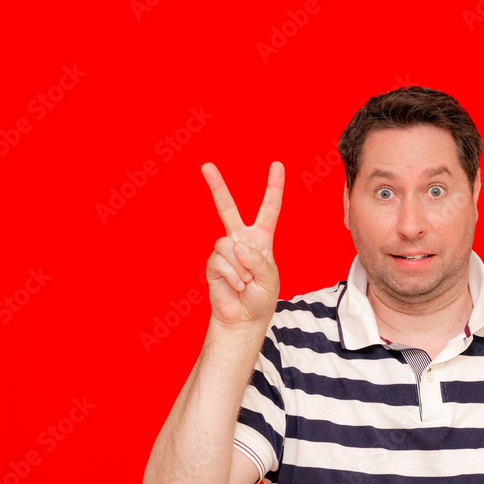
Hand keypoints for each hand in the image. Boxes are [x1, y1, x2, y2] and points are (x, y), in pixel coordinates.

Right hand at [202, 161, 283, 327]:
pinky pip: (221, 261)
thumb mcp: (270, 278)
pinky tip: (236, 286)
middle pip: (228, 208)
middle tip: (206, 166)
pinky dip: (232, 276)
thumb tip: (237, 247)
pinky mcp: (212, 264)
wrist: (244, 318)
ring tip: (246, 282)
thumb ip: (258, 260)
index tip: (277, 165)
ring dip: (241, 268)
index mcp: (261, 238)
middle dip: (217, 186)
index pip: (269, 209)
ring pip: (228, 245)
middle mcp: (241, 239)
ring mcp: (225, 250)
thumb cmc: (261, 298)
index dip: (273, 187)